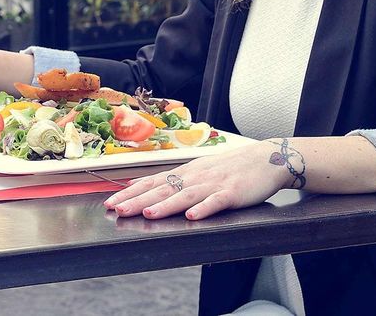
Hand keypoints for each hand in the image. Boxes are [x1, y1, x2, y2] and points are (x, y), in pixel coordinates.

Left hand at [104, 141, 291, 221]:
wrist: (265, 158)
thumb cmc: (230, 168)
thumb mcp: (199, 171)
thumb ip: (176, 181)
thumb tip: (147, 188)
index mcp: (185, 172)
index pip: (152, 182)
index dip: (131, 193)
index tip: (111, 202)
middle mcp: (195, 176)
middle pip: (163, 189)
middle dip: (138, 200)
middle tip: (117, 210)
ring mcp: (213, 184)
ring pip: (185, 195)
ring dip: (166, 205)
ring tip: (148, 213)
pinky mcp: (233, 193)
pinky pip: (216, 201)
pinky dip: (204, 209)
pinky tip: (193, 217)